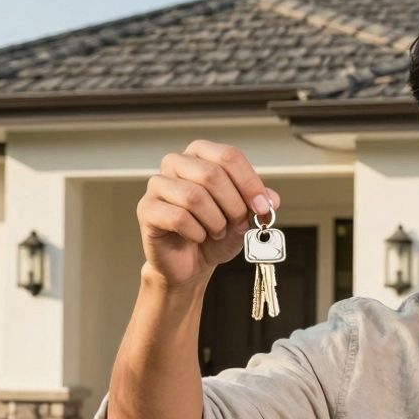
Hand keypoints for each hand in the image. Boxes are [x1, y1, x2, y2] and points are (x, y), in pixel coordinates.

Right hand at [136, 140, 280, 289]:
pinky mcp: (147, 208)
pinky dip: (196, 233)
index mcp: (201, 154)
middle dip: (233, 205)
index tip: (262, 207)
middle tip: (237, 223)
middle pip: (211, 173)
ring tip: (216, 231)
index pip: (229, 156)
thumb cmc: (214, 234)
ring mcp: (158, 184)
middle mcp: (177, 163)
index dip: (250, 183)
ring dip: (215, 222)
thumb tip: (271, 198)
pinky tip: (197, 237)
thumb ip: (258, 202)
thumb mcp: (245, 216)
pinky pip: (178, 217)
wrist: (191, 263)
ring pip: (194, 196)